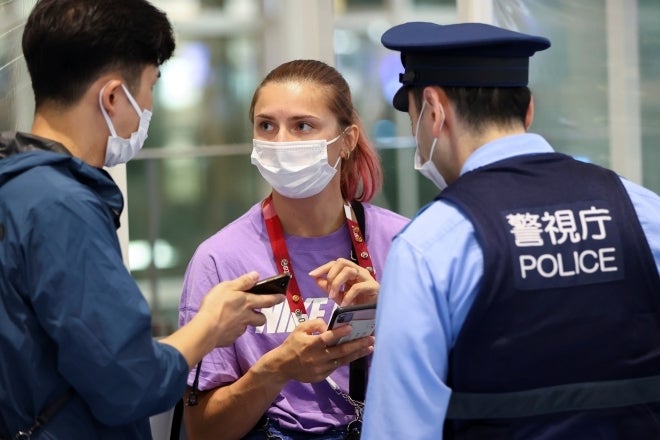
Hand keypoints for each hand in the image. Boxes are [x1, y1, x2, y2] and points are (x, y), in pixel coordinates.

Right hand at [197, 271, 285, 346]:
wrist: (206, 329)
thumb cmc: (216, 305)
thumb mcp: (228, 287)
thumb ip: (243, 282)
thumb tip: (256, 275)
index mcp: (248, 302)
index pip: (267, 300)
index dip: (276, 298)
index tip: (282, 298)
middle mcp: (247, 317)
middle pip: (261, 319)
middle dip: (261, 316)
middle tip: (257, 313)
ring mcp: (239, 330)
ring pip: (247, 327)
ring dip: (245, 323)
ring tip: (235, 319)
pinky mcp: (230, 339)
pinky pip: (234, 334)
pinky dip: (231, 331)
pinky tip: (223, 327)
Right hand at [254, 319, 374, 383]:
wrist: (283, 366)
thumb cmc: (292, 344)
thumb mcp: (299, 329)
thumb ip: (315, 324)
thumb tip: (329, 326)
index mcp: (310, 345)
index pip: (327, 338)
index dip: (339, 333)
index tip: (351, 327)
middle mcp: (317, 357)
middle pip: (340, 351)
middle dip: (357, 344)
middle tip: (371, 338)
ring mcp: (321, 368)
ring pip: (342, 360)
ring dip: (357, 353)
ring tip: (370, 347)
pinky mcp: (322, 376)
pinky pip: (337, 366)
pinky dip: (347, 360)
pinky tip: (356, 354)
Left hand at [308, 258, 378, 305]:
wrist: (373, 316)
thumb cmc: (357, 304)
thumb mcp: (339, 296)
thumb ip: (328, 287)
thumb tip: (316, 278)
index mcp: (351, 271)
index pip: (336, 263)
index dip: (323, 267)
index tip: (311, 275)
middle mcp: (359, 271)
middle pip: (342, 262)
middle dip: (331, 275)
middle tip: (328, 292)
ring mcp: (367, 277)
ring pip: (348, 271)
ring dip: (337, 284)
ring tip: (333, 297)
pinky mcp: (373, 287)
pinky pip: (357, 287)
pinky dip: (348, 296)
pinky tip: (344, 304)